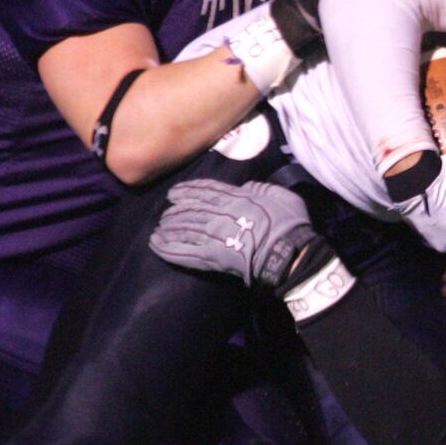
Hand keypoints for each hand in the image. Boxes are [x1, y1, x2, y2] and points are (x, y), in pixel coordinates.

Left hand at [150, 179, 318, 289]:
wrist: (289, 252)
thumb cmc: (290, 224)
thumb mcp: (279, 194)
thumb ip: (261, 188)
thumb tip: (248, 188)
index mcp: (237, 197)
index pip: (206, 191)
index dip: (188, 191)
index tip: (174, 193)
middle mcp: (221, 213)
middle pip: (191, 210)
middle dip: (175, 212)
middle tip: (163, 215)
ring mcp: (214, 234)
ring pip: (184, 229)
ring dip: (168, 230)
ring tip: (156, 232)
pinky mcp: (211, 256)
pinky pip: (185, 252)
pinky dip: (169, 249)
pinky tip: (156, 246)